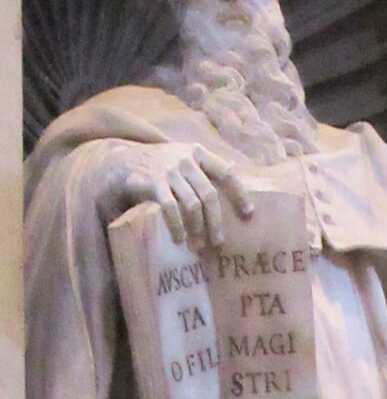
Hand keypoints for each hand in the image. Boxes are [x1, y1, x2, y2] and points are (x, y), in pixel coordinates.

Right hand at [98, 141, 252, 247]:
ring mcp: (169, 171)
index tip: (248, 213)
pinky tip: (180, 238)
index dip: (239, 193)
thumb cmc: (163, 166)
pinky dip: (177, 226)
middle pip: (209, 194)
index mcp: (199, 153)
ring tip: (198, 245)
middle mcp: (186, 160)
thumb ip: (205, 169)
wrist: (126, 161)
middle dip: (215, 221)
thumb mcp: (185, 158)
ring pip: (192, 204)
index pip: (226, 172)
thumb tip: (235, 186)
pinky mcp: (153, 183)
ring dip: (197, 228)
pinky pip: (171, 208)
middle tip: (218, 242)